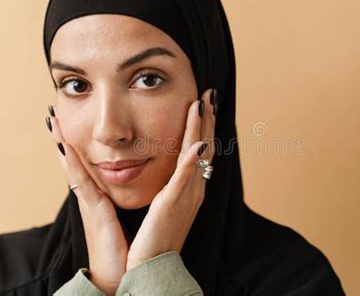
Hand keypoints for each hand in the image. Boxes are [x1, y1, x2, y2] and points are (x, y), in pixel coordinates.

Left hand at [45, 88, 215, 292]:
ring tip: (202, 104)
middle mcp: (194, 189)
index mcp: (190, 188)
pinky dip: (192, 159)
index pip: (199, 150)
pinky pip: (184, 178)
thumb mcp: (165, 205)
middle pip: (204, 146)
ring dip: (201, 128)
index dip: (203, 125)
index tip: (202, 103)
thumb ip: (170, 185)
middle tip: (208, 93)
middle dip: (207, 119)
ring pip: (197, 155)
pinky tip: (198, 141)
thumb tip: (171, 168)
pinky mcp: (173, 205)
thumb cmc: (155, 236)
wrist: (151, 266)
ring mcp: (186, 196)